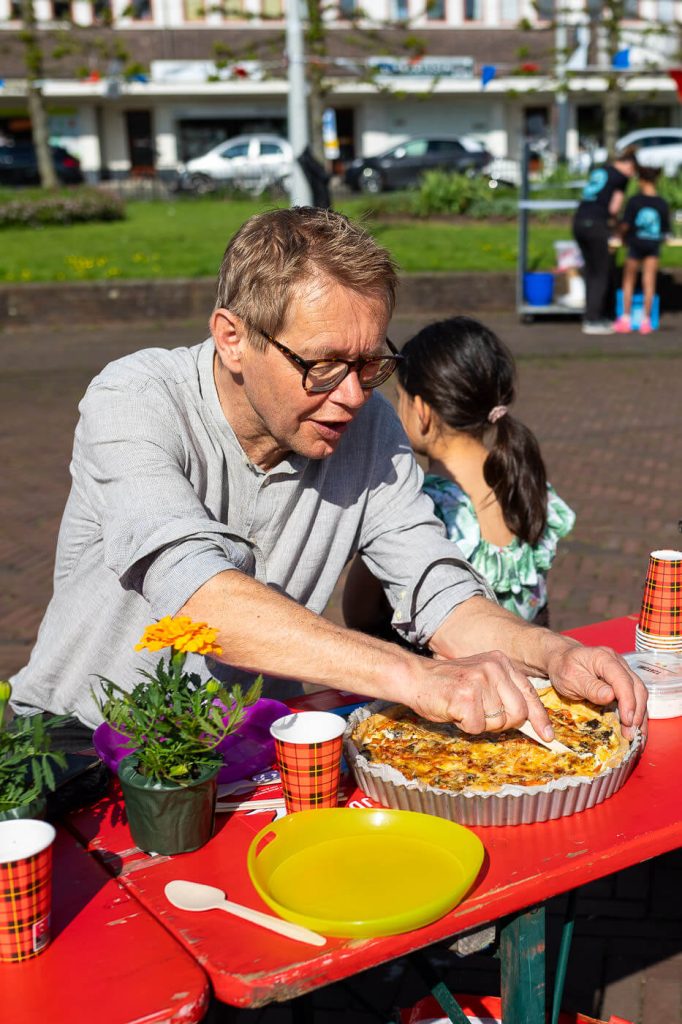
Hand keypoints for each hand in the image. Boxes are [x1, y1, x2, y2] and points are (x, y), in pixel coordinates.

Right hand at [407, 651, 554, 739]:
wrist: (415, 677)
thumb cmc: (448, 684)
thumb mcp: (481, 679)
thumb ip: (503, 693)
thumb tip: (529, 722)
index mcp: (501, 662)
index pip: (530, 693)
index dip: (540, 718)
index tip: (547, 736)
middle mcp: (494, 668)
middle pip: (518, 713)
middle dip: (503, 723)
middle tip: (481, 716)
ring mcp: (481, 680)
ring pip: (498, 722)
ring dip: (480, 724)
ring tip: (464, 708)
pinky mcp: (467, 696)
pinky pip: (477, 727)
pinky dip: (466, 726)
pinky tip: (455, 711)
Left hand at [545, 642, 647, 738]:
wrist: (560, 659)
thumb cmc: (563, 668)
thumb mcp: (571, 679)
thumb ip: (590, 687)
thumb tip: (611, 696)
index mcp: (604, 659)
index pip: (623, 680)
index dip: (628, 702)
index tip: (628, 721)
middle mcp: (618, 663)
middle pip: (636, 687)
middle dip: (637, 712)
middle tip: (631, 733)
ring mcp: (622, 670)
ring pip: (639, 692)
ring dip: (639, 714)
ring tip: (634, 734)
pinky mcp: (622, 680)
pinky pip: (634, 696)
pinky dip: (636, 712)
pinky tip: (635, 726)